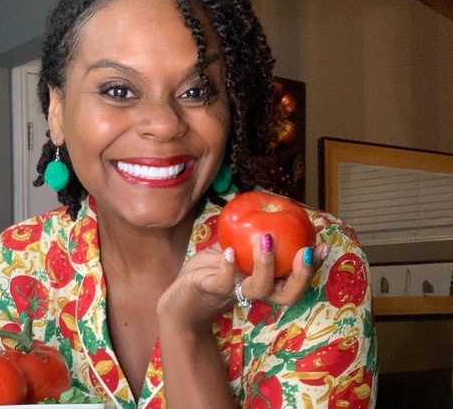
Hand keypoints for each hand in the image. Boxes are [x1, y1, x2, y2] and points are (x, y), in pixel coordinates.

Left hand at [157, 234, 328, 332]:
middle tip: (306, 251)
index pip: (295, 280)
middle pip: (288, 294)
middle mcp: (254, 292)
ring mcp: (233, 293)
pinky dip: (227, 266)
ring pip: (258, 288)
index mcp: (265, 283)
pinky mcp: (210, 290)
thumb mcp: (233, 249)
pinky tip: (230, 251)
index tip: (323, 245)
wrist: (180, 297)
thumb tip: (269, 207)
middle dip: (301, 274)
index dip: (312, 267)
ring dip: (266, 265)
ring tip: (267, 239)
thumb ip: (249, 236)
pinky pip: (222, 281)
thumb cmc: (210, 271)